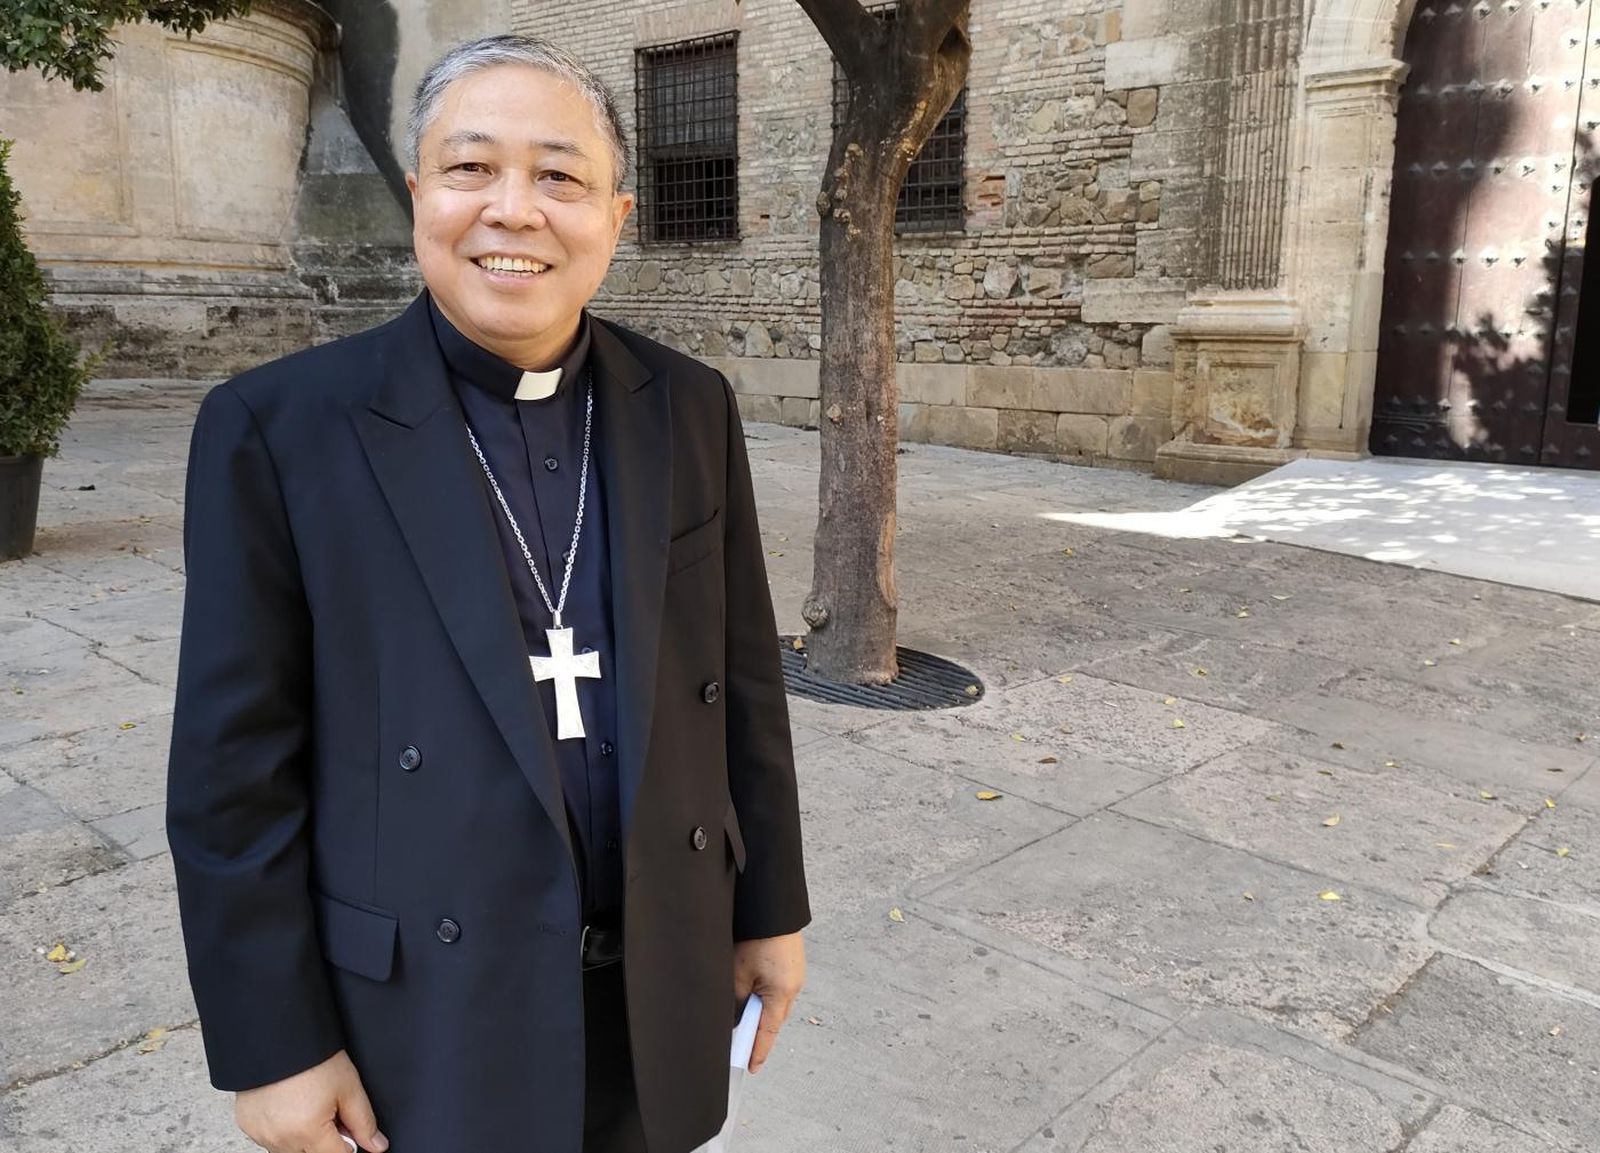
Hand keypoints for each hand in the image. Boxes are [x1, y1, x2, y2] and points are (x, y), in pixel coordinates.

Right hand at [234, 1049, 388, 1152]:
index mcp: (308, 1132)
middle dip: (324, 1140)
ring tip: (307, 1105)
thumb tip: (377, 1146)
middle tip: (327, 1108)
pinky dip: (283, 1130)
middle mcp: (281, 1139)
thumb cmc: (312, 1058)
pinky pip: (271, 1140)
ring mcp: (262, 1135)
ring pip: (291, 1150)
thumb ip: (364, 1122)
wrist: (277, 1036)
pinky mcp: (248, 1126)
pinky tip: (289, 1106)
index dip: (348, 1140)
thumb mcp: (348, 1087)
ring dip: (303, 1137)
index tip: (345, 1121)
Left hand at [733, 932, 805, 1073]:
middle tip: (741, 1043)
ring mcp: (796, 976)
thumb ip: (736, 1000)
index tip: (752, 1067)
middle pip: (773, 1019)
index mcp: (781, 993)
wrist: (773, 909)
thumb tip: (735, 1016)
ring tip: (744, 1011)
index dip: (758, 1051)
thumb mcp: (738, 972)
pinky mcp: (793, 966)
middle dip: (758, 1030)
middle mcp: (793, 987)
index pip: (767, 1031)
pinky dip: (767, 996)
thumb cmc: (757, 938)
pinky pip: (780, 989)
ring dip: (761, 1010)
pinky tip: (755, 990)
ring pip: (777, 1004)